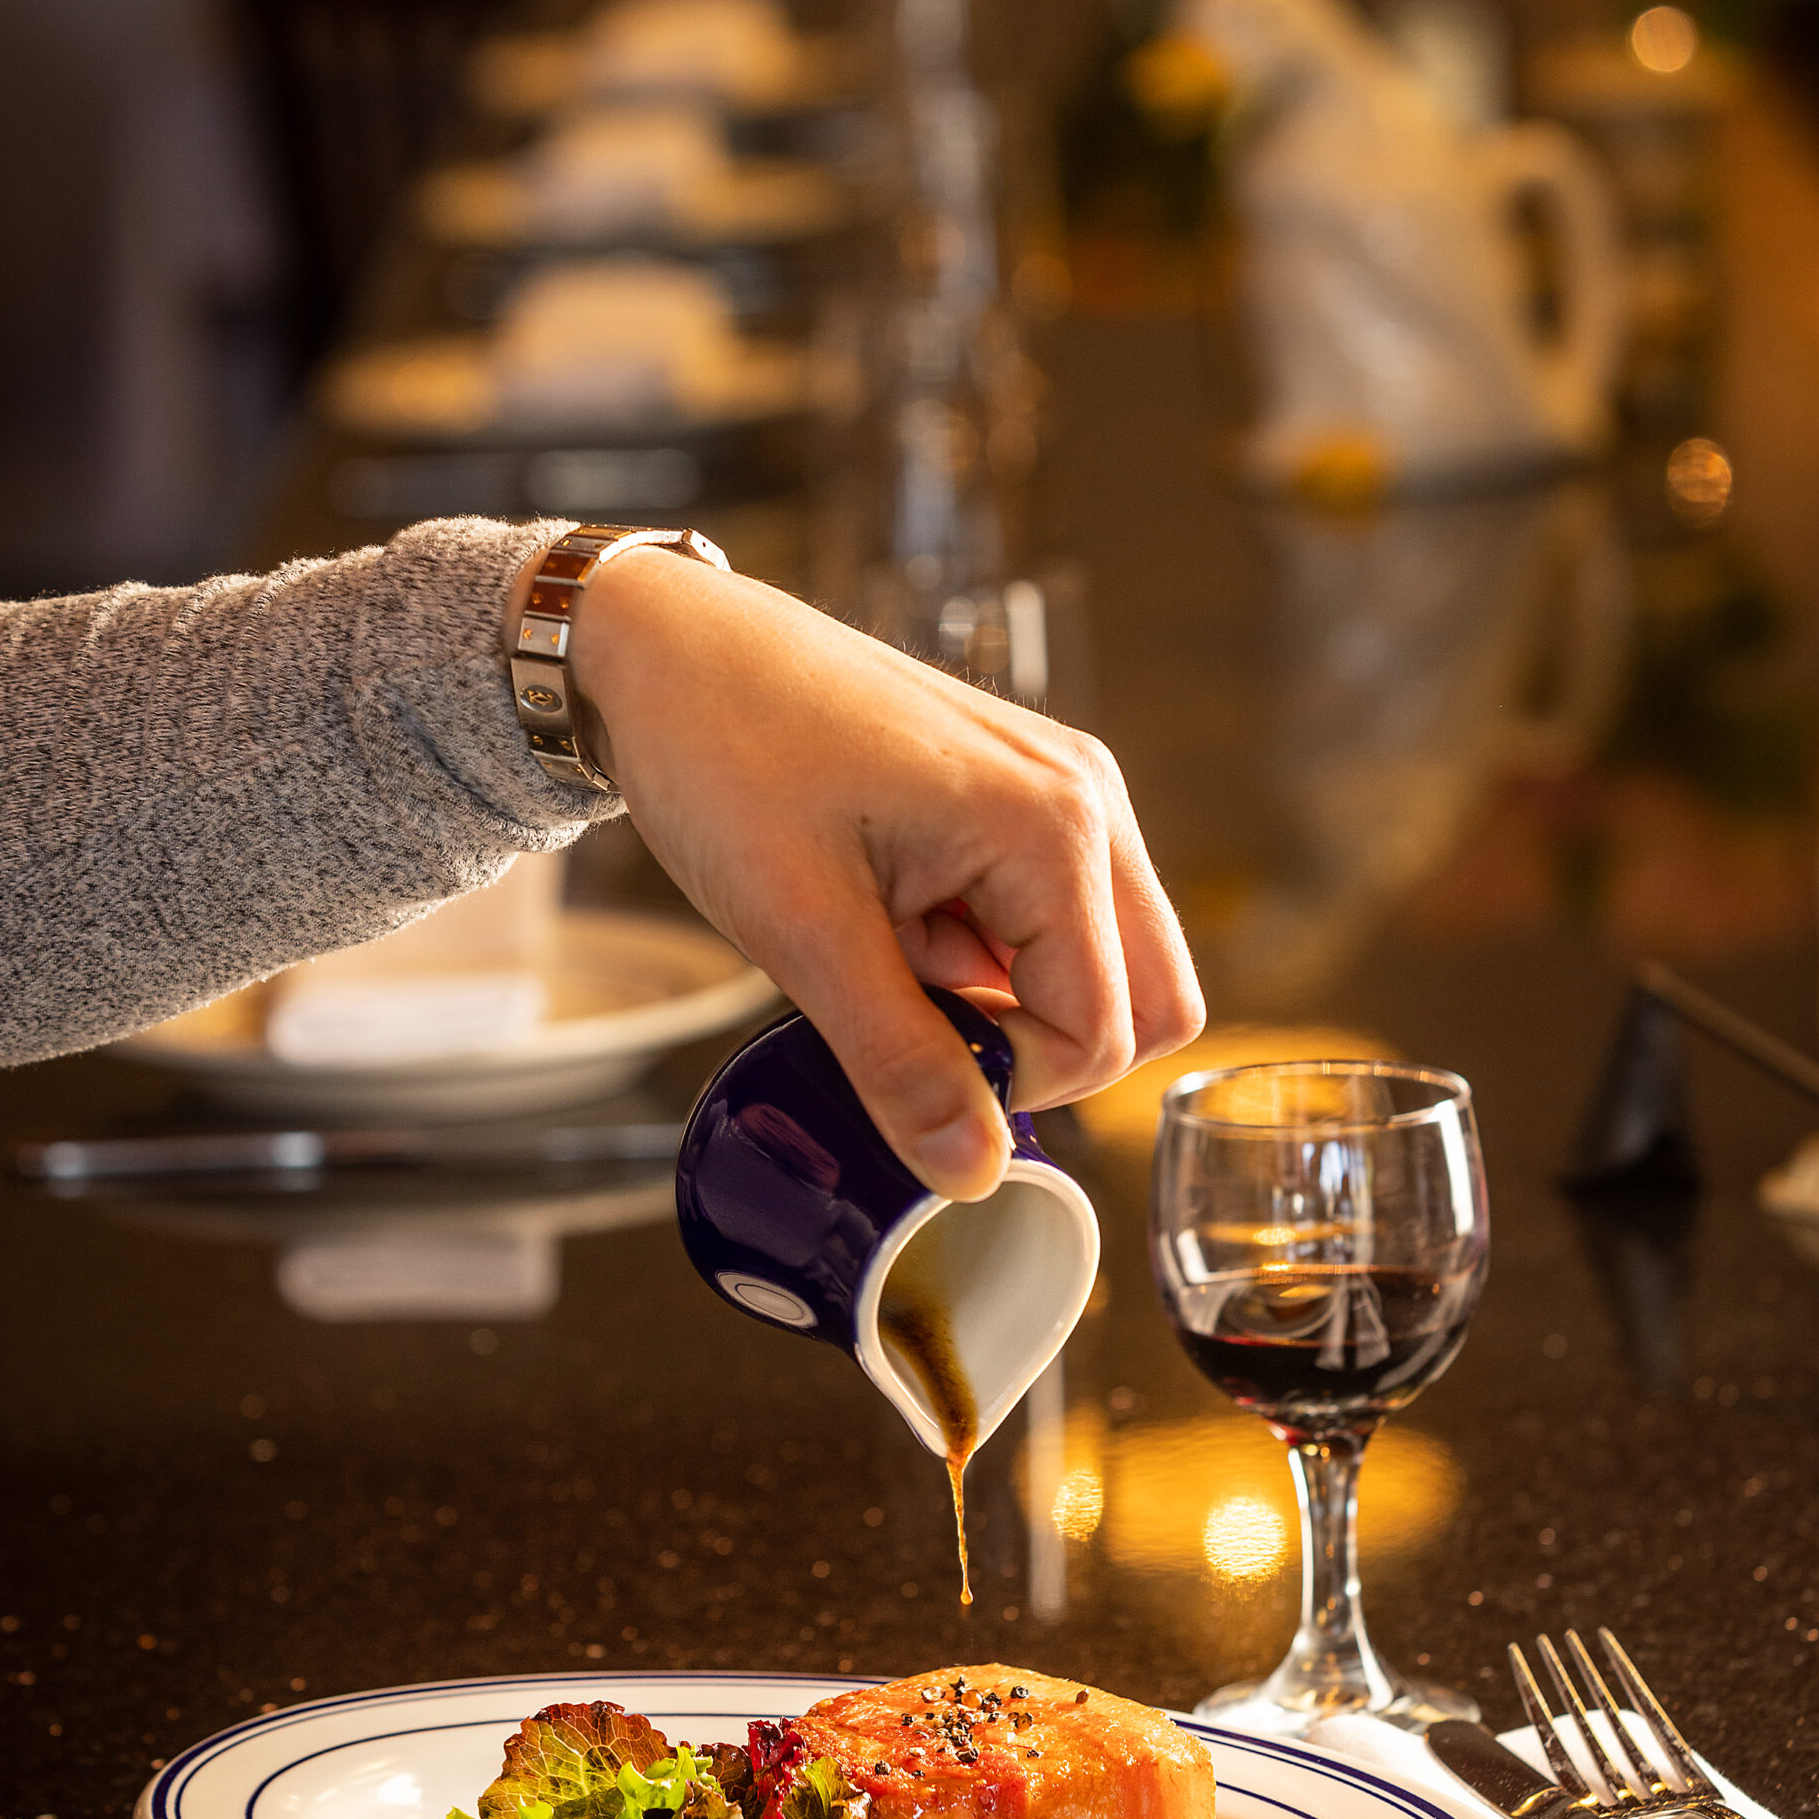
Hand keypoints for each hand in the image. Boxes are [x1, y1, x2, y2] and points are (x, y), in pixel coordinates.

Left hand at [532, 546, 1202, 1199]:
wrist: (666, 647)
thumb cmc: (722, 754)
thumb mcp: (801, 932)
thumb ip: (899, 1060)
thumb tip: (973, 1172)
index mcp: (1052, 824)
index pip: (1109, 1031)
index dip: (1014, 1082)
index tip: (907, 1059)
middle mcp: (1087, 797)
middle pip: (1152, 999)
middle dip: (1042, 1046)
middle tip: (919, 1023)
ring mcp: (1064, 787)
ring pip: (1106, 963)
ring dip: (1011, 995)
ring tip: (893, 947)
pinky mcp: (1027, 791)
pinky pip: (1054, 916)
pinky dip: (988, 948)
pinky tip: (898, 912)